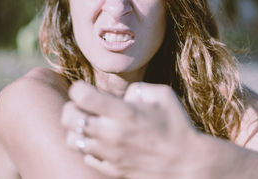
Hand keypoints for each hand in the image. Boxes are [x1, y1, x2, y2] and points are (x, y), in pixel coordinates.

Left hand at [61, 81, 201, 178]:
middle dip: (71, 107)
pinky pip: (86, 157)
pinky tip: (101, 142)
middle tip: (83, 106)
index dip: (79, 88)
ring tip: (90, 124)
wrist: (187, 164)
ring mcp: (109, 154)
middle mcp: (111, 134)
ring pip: (72, 140)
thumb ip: (138, 88)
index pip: (81, 95)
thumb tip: (121, 96)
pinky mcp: (111, 170)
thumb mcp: (163, 95)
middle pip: (69, 118)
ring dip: (77, 129)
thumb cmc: (177, 125)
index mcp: (123, 113)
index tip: (86, 88)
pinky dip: (88, 147)